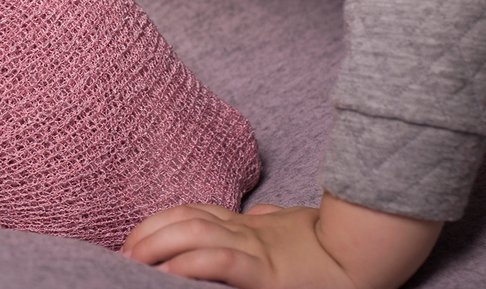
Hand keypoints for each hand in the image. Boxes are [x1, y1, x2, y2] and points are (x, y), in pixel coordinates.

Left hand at [120, 192, 441, 288]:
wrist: (366, 254)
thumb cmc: (329, 245)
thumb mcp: (290, 229)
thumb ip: (268, 223)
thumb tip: (259, 215)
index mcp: (247, 223)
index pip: (192, 212)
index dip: (158, 222)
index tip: (132, 238)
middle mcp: (245, 230)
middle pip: (183, 218)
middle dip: (146, 233)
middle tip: (120, 253)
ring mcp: (255, 249)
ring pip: (193, 232)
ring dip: (156, 245)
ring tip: (130, 260)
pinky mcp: (265, 273)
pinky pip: (219, 261)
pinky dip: (188, 263)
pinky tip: (166, 271)